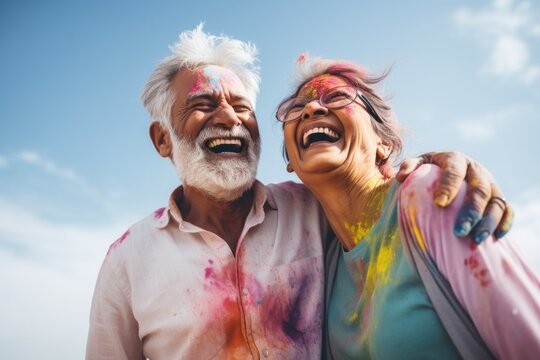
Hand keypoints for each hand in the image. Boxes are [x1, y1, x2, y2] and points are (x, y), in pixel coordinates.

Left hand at [396, 151, 513, 242]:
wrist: (446, 171)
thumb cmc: (428, 171)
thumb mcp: (418, 165)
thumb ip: (409, 167)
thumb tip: (401, 176)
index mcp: (455, 159)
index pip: (454, 170)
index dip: (449, 185)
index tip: (439, 203)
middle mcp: (476, 170)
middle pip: (479, 190)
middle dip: (471, 211)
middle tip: (459, 231)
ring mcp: (490, 183)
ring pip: (496, 201)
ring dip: (489, 221)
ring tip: (476, 240)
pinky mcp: (498, 196)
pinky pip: (507, 209)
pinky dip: (505, 222)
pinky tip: (496, 237)